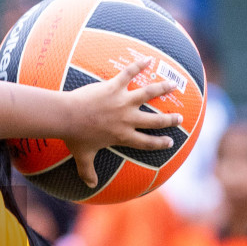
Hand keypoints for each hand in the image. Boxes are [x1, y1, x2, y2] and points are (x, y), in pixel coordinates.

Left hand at [63, 55, 182, 188]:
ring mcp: (122, 101)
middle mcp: (127, 119)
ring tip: (174, 85)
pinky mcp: (113, 86)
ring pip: (148, 94)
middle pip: (154, 120)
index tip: (169, 142)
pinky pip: (129, 73)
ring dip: (163, 88)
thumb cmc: (75, 137)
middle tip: (180, 119)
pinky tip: (149, 59)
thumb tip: (90, 186)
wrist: (66, 117)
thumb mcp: (82, 157)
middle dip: (169, 120)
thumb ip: (87, 171)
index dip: (159, 143)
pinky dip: (139, 65)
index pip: (146, 142)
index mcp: (122, 136)